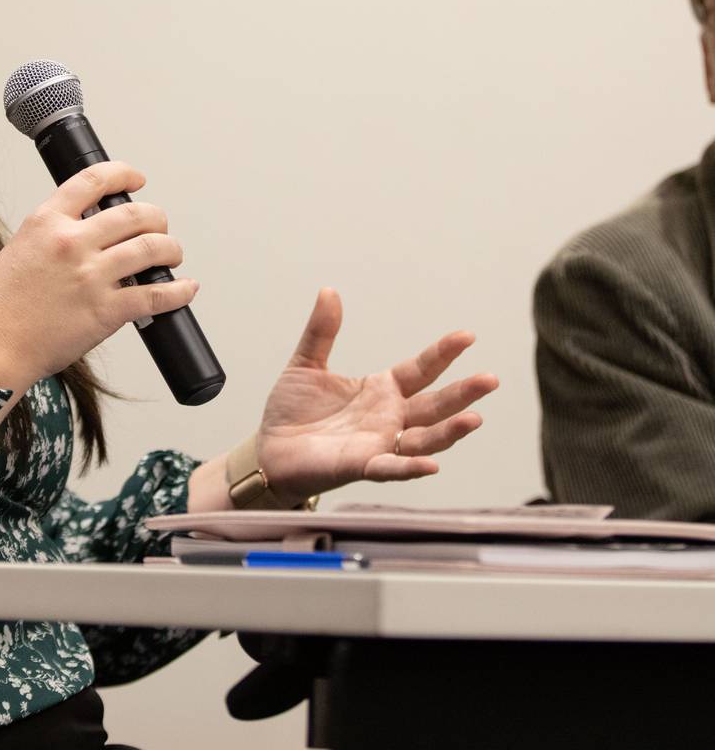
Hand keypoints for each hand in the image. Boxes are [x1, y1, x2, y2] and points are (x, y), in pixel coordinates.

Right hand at [0, 161, 198, 386]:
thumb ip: (52, 236)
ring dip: (170, 249)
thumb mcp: (18, 251)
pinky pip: (156, 295)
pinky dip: (178, 291)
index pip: (94, 180)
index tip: (136, 179)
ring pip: (152, 248)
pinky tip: (185, 288)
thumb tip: (87, 233)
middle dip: (156, 217)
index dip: (123, 174)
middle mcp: (71, 243)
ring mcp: (91, 276)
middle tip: (159, 226)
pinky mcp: (105, 311)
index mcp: (45, 222)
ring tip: (171, 255)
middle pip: (133, 214)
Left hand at [255, 288, 497, 503]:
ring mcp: (379, 444)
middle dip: (463, 394)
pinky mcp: (361, 466)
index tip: (467, 336)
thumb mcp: (306, 364)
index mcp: (381, 391)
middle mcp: (389, 418)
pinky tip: (432, 464)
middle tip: (490, 379)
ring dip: (449, 431)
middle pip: (435, 405)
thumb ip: (321, 331)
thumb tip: (329, 291)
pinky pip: (391, 468)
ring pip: (424, 438)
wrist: (268, 449)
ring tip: (474, 419)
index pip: (421, 370)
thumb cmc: (292, 411)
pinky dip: (411, 467)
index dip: (443, 354)